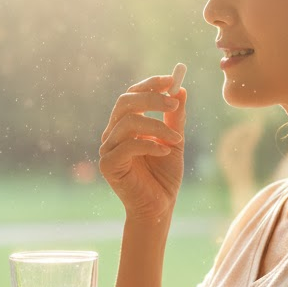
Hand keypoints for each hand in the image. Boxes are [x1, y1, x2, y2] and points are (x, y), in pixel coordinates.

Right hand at [99, 74, 185, 221]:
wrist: (160, 206)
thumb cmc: (164, 176)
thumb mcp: (174, 141)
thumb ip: (174, 118)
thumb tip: (180, 90)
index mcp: (125, 125)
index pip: (132, 95)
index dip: (150, 85)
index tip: (171, 80)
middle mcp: (112, 134)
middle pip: (125, 102)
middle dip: (151, 99)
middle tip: (174, 103)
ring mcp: (107, 149)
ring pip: (128, 123)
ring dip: (157, 127)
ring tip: (177, 140)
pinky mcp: (108, 165)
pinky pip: (128, 146)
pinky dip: (150, 145)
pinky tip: (165, 151)